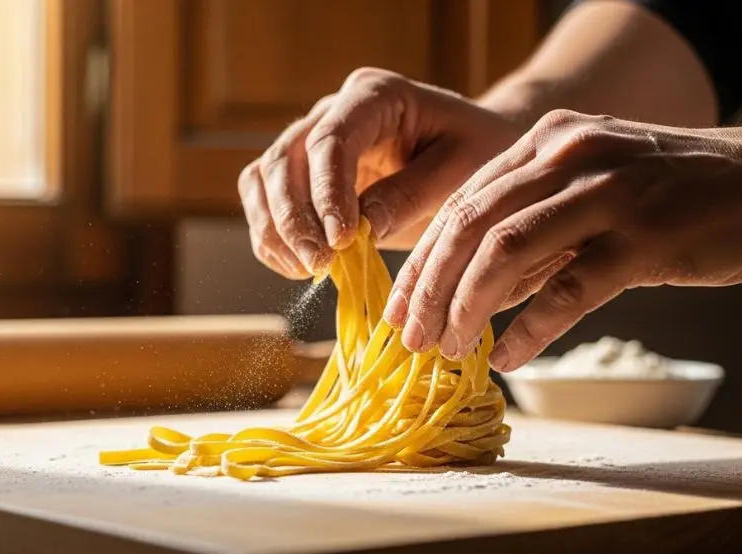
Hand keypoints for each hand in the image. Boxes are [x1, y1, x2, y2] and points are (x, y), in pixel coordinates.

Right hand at [238, 67, 521, 278]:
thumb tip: (360, 229)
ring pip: (263, 180)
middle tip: (319, 264)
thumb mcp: (462, 171)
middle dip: (293, 217)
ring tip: (307, 270)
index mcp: (374, 96)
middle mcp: (333, 112)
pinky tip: (299, 269)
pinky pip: (266, 204)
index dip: (327, 192)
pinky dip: (273, 239)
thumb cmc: (478, 153)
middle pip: (285, 159)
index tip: (342, 240)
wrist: (477, 152)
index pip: (330, 139)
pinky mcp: (305, 178)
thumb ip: (412, 195)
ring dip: (274, 229)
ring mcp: (311, 142)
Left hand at [383, 109, 741, 370]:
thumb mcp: (593, 185)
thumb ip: (536, 226)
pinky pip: (569, 290)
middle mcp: (569, 157)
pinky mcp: (644, 238)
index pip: (462, 202)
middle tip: (410, 337)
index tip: (399, 306)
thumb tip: (472, 289)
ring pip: (507, 251)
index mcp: (548, 142)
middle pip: (471, 225)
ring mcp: (607, 194)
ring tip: (449, 350)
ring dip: (467, 307)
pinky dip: (530, 328)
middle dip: (429, 287)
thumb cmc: (674, 191)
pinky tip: (510, 357)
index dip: (422, 260)